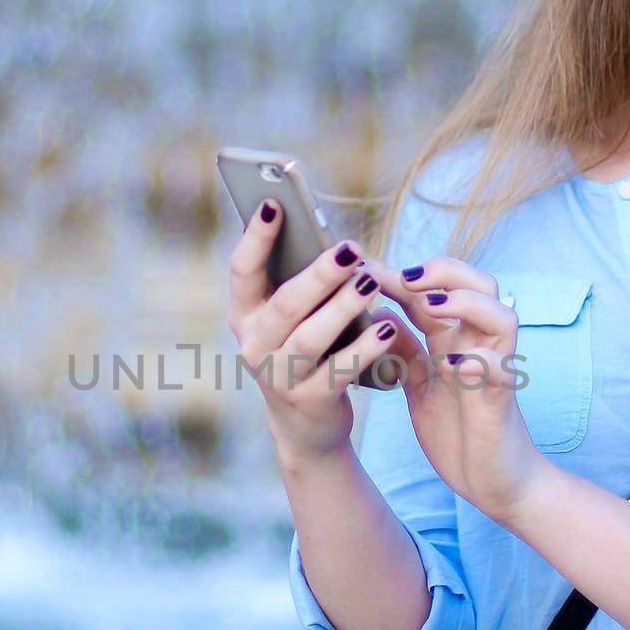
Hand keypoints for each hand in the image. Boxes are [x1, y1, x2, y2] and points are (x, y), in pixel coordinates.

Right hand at [225, 198, 419, 466]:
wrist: (305, 425)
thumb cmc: (305, 352)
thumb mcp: (292, 320)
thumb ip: (300, 283)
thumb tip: (336, 242)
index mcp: (244, 315)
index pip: (242, 270)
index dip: (256, 237)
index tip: (273, 203)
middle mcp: (253, 345)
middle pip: (285, 303)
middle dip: (319, 274)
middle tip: (351, 249)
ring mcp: (278, 376)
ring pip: (311, 336)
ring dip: (343, 306)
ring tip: (371, 282)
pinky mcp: (309, 401)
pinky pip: (340, 369)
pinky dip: (365, 347)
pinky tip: (387, 326)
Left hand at [371, 255, 551, 524]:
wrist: (494, 482)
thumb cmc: (459, 431)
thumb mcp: (420, 387)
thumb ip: (405, 351)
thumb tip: (377, 315)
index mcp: (455, 342)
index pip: (434, 293)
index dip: (400, 276)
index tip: (364, 271)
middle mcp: (478, 348)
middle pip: (479, 285)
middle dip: (442, 272)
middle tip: (402, 276)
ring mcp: (494, 371)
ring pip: (501, 316)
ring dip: (466, 305)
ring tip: (428, 307)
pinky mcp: (501, 402)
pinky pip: (500, 371)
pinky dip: (477, 363)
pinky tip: (449, 365)